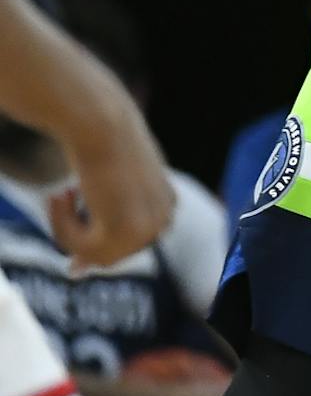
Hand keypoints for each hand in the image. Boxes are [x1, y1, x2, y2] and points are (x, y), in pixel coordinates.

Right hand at [48, 65, 174, 272]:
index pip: (129, 244)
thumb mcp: (110, 187)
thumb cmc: (101, 145)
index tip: (74, 248)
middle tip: (58, 197)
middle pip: (110, 255)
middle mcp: (164, 219)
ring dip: (65, 229)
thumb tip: (76, 273)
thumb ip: (100, 226)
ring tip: (61, 192)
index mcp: (167, 205)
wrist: (102, 122)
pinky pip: (81, 249)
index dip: (95, 241)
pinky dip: (62, 225)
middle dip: (77, 235)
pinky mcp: (123, 230)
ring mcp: (147, 227)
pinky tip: (61, 193)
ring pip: (92, 256)